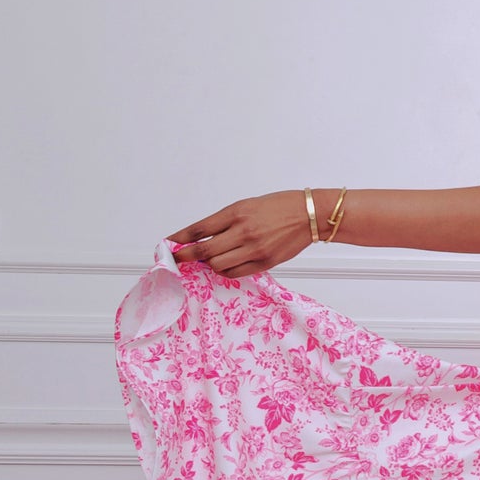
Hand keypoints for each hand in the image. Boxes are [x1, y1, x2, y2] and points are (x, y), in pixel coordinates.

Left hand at [167, 192, 315, 279]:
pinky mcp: (265, 262)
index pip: (199, 228)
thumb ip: (225, 221)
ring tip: (209, 258)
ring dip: (208, 263)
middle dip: (186, 256)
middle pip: (204, 250)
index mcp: (237, 213)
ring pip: (218, 265)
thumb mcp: (247, 206)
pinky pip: (235, 273)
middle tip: (178, 258)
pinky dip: (225, 271)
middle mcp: (244, 231)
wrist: (309, 215)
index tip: (170, 244)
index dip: (180, 238)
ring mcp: (254, 249)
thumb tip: (202, 237)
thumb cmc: (279, 207)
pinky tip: (224, 265)